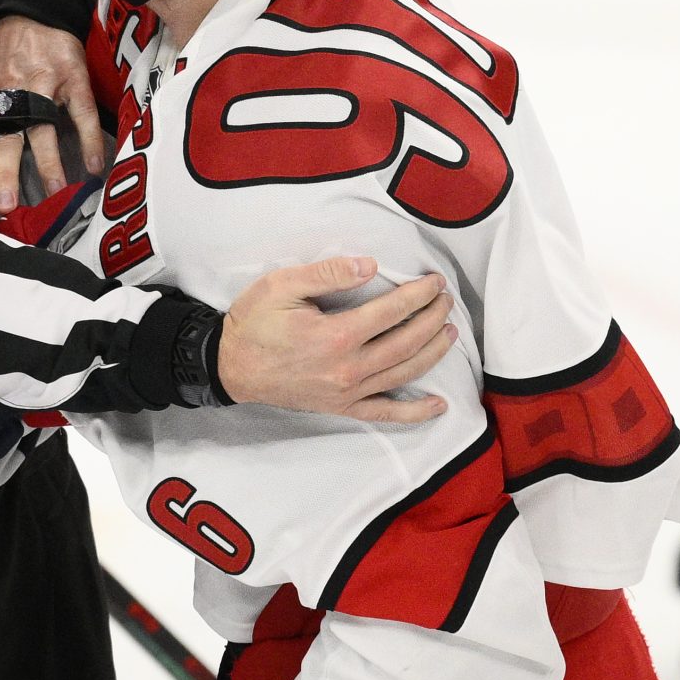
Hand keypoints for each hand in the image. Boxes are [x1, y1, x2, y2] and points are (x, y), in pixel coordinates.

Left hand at [0, 16, 105, 215]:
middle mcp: (9, 94)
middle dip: (4, 173)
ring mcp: (42, 86)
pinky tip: (94, 164)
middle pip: (4, 138)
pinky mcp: (72, 78)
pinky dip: (89, 139)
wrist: (34, 12)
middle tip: (7, 206)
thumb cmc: (4, 54)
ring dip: (50, 162)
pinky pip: (82, 112)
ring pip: (43, 128)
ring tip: (57, 192)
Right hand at [216, 258, 453, 423]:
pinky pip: (385, 413)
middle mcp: (348, 367)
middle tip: (446, 301)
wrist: (230, 367)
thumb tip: (369, 266)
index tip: (434, 282)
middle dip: (433, 318)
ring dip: (433, 352)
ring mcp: (347, 392)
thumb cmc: (253, 323)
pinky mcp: (341, 407)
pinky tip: (439, 406)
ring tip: (449, 333)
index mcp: (336, 335)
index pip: (392, 311)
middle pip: (407, 341)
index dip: (419, 294)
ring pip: (404, 372)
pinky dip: (415, 412)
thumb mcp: (282, 285)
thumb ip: (327, 274)